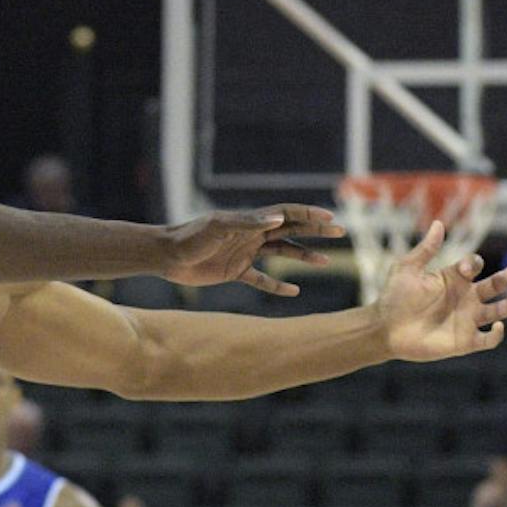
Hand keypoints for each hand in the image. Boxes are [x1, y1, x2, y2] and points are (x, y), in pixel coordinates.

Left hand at [163, 206, 343, 295]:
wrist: (167, 256)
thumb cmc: (190, 237)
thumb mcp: (219, 227)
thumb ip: (247, 223)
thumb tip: (278, 218)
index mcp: (250, 221)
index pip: (286, 214)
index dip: (308, 214)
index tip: (330, 218)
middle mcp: (251, 235)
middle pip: (290, 231)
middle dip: (315, 231)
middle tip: (339, 232)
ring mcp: (245, 253)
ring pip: (281, 253)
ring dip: (302, 257)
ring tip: (325, 262)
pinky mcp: (235, 272)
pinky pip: (261, 279)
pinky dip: (276, 286)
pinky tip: (293, 292)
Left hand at [379, 221, 506, 361]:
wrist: (384, 329)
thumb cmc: (394, 298)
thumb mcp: (407, 270)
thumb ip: (426, 250)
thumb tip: (439, 224)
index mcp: (453, 279)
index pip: (474, 266)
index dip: (472, 264)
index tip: (463, 268)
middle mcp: (464, 298)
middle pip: (494, 286)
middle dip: (504, 278)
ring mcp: (466, 319)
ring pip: (498, 311)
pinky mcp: (464, 341)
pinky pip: (488, 340)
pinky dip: (498, 334)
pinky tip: (498, 326)